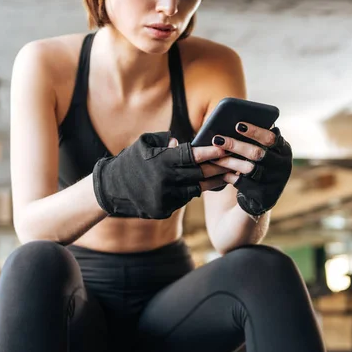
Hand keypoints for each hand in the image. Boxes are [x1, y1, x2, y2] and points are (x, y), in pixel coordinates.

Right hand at [92, 131, 230, 218]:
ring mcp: (164, 197)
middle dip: (221, 167)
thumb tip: (180, 142)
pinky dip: (196, 191)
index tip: (226, 148)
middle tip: (241, 163)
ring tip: (233, 175)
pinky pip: (185, 199)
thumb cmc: (129, 162)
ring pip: (196, 189)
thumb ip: (163, 141)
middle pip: (199, 173)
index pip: (190, 155)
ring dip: (214, 181)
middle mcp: (164, 180)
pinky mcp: (164, 210)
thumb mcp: (143, 145)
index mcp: (160, 161)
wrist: (110, 190)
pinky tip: (211, 184)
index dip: (210, 152)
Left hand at [209, 122, 292, 215]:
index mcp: (283, 149)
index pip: (271, 137)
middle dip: (235, 145)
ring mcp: (275, 181)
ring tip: (213, 156)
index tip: (238, 125)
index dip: (255, 131)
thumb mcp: (261, 152)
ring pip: (248, 169)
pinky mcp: (264, 195)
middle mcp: (283, 165)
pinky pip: (242, 184)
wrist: (260, 197)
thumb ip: (254, 139)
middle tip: (217, 139)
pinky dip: (229, 176)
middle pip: (257, 153)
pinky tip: (218, 172)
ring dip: (228, 162)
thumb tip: (232, 124)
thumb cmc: (256, 166)